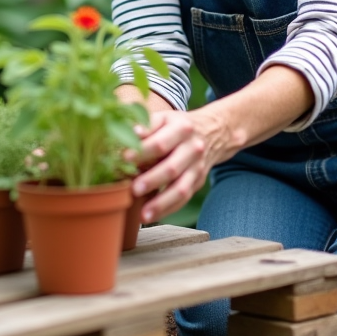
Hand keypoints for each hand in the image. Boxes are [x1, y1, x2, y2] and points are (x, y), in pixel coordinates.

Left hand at [128, 108, 218, 222]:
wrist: (212, 132)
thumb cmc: (176, 126)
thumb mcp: (164, 118)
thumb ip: (146, 125)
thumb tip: (128, 133)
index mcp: (182, 128)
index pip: (161, 143)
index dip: (142, 152)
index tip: (124, 159)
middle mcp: (193, 149)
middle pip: (172, 168)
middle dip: (152, 180)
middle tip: (133, 189)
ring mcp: (198, 167)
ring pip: (181, 189)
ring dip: (161, 203)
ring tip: (143, 215)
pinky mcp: (198, 182)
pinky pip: (184, 200)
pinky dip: (167, 209)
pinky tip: (152, 217)